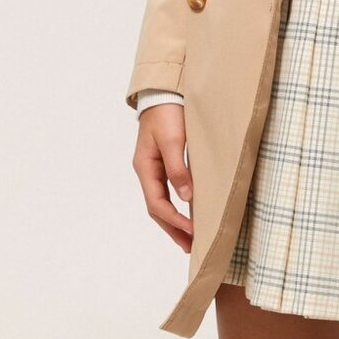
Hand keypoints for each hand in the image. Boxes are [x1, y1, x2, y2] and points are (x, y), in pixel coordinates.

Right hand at [134, 103, 194, 251]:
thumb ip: (178, 168)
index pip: (157, 204)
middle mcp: (146, 171)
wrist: (163, 91)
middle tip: (191, 247)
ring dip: (174, 222)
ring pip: (161, 203)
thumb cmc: (167, 113)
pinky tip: (187, 213)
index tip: (193, 230)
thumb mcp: (174, 140)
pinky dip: (176, 207)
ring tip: (189, 239)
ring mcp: (153, 169)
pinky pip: (167, 192)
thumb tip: (186, 197)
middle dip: (173, 229)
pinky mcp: (162, 164)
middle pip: (157, 209)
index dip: (174, 220)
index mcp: (145, 168)